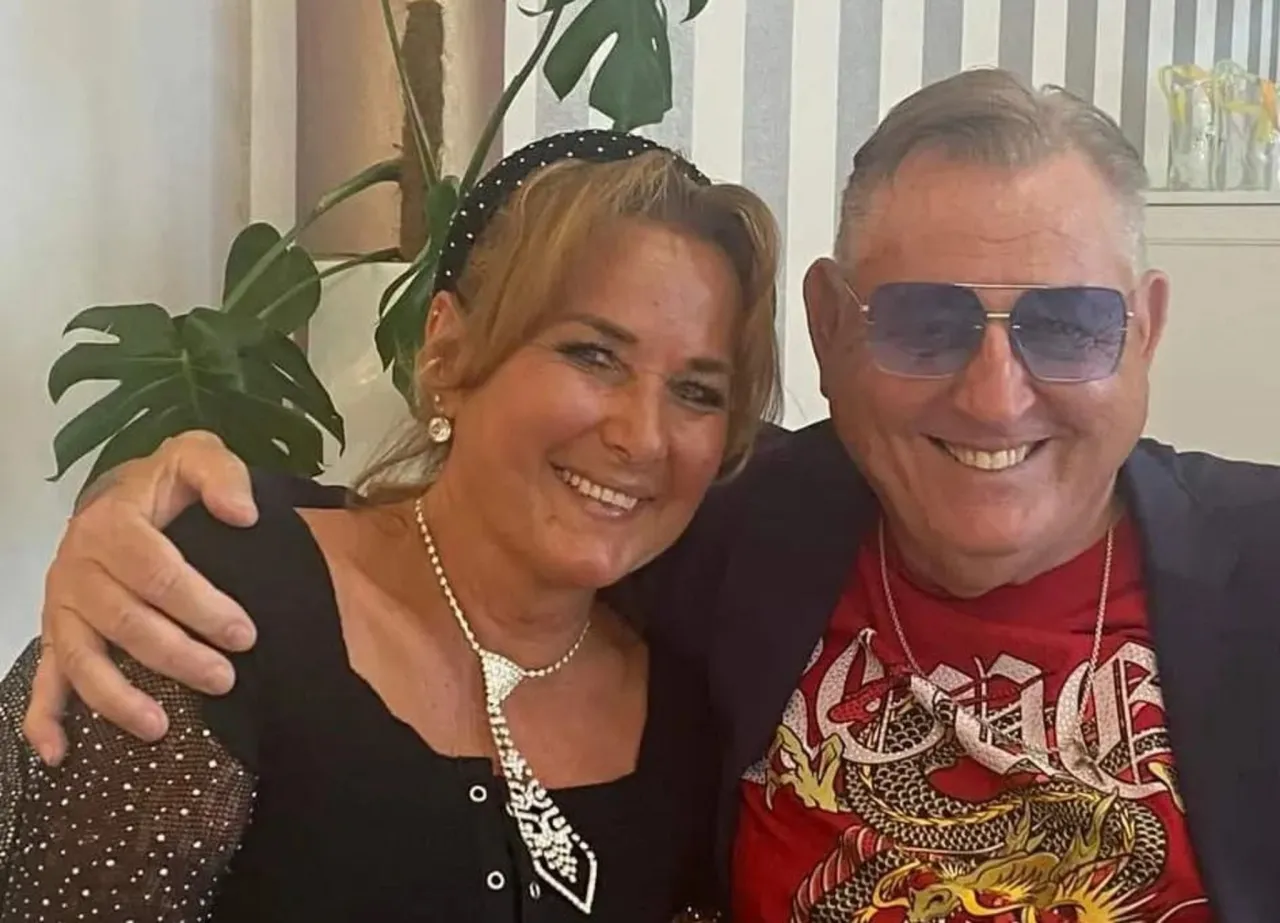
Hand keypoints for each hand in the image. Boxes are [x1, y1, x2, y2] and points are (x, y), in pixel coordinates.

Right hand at [26, 431, 259, 764]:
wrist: (124, 493)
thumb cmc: (167, 483)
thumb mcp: (196, 456)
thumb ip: (221, 474)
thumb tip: (243, 513)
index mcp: (112, 524)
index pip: (158, 573)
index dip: (202, 606)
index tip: (245, 634)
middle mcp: (77, 567)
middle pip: (125, 621)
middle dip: (177, 656)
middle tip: (225, 678)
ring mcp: (62, 605)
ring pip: (82, 658)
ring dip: (117, 698)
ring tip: (160, 729)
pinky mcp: (56, 631)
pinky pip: (42, 678)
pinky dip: (44, 718)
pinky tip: (57, 754)